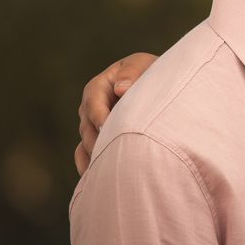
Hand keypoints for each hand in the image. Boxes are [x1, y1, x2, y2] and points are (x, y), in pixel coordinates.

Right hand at [75, 53, 158, 174]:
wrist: (158, 87)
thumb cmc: (150, 72)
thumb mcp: (143, 64)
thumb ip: (132, 72)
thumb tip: (120, 89)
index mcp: (98, 88)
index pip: (93, 104)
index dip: (99, 117)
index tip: (107, 128)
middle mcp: (91, 108)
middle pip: (88, 128)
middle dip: (97, 141)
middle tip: (109, 155)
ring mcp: (92, 126)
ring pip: (87, 144)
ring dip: (95, 157)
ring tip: (106, 170)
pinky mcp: (98, 141)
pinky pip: (86, 156)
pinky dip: (89, 167)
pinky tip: (95, 180)